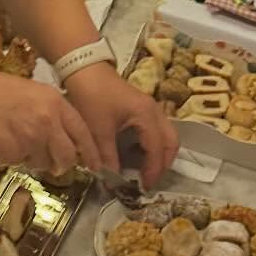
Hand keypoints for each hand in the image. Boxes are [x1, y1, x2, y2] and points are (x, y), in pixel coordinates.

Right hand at [0, 70, 108, 179]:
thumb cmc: (0, 92)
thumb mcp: (35, 93)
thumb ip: (54, 114)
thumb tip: (67, 138)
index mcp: (56, 103)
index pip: (82, 132)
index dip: (90, 151)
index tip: (96, 165)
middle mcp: (49, 121)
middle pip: (68, 155)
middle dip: (63, 164)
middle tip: (57, 166)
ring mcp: (33, 139)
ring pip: (46, 163)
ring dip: (37, 160)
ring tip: (20, 143)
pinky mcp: (17, 153)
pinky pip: (24, 164)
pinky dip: (18, 159)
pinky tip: (8, 143)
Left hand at [64, 63, 178, 187]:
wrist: (84, 68)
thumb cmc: (92, 96)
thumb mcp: (98, 129)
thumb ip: (107, 157)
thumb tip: (111, 182)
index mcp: (146, 116)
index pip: (157, 149)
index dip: (153, 171)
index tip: (143, 188)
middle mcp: (155, 111)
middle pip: (170, 142)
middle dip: (163, 164)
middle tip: (149, 181)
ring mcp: (150, 108)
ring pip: (166, 135)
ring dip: (160, 154)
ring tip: (145, 172)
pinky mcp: (143, 107)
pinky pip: (157, 130)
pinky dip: (153, 145)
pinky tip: (138, 155)